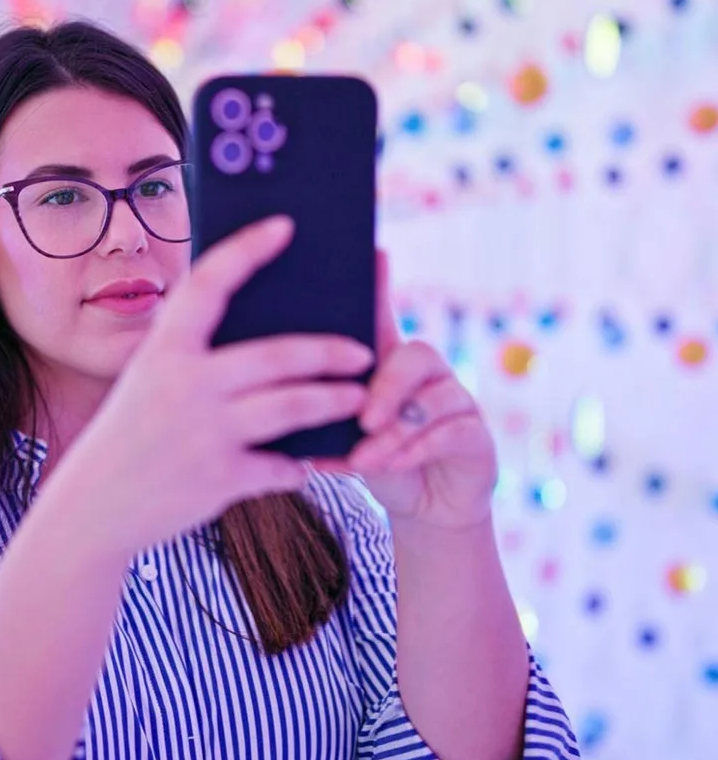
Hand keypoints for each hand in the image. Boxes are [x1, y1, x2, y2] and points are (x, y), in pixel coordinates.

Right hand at [55, 216, 375, 556]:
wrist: (93, 509)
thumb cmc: (128, 437)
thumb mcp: (145, 383)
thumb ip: (191, 359)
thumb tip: (261, 334)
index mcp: (163, 352)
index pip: (208, 283)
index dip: (247, 250)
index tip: (284, 226)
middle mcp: (185, 386)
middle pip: (277, 355)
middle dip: (328, 352)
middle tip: (363, 351)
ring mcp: (206, 434)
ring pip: (292, 407)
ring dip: (332, 400)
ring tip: (355, 397)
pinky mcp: (221, 480)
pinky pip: (280, 467)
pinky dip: (297, 466)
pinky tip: (304, 464)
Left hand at [317, 250, 498, 531]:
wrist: (422, 507)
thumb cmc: (377, 461)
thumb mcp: (344, 435)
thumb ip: (326, 414)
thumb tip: (284, 399)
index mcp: (388, 363)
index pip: (383, 317)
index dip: (380, 285)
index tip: (374, 252)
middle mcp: (426, 372)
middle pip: (413, 356)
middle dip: (384, 389)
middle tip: (361, 420)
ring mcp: (455, 399)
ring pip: (430, 400)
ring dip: (395, 431)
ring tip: (367, 456)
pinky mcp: (476, 432)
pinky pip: (450, 431)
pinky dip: (416, 450)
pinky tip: (392, 465)